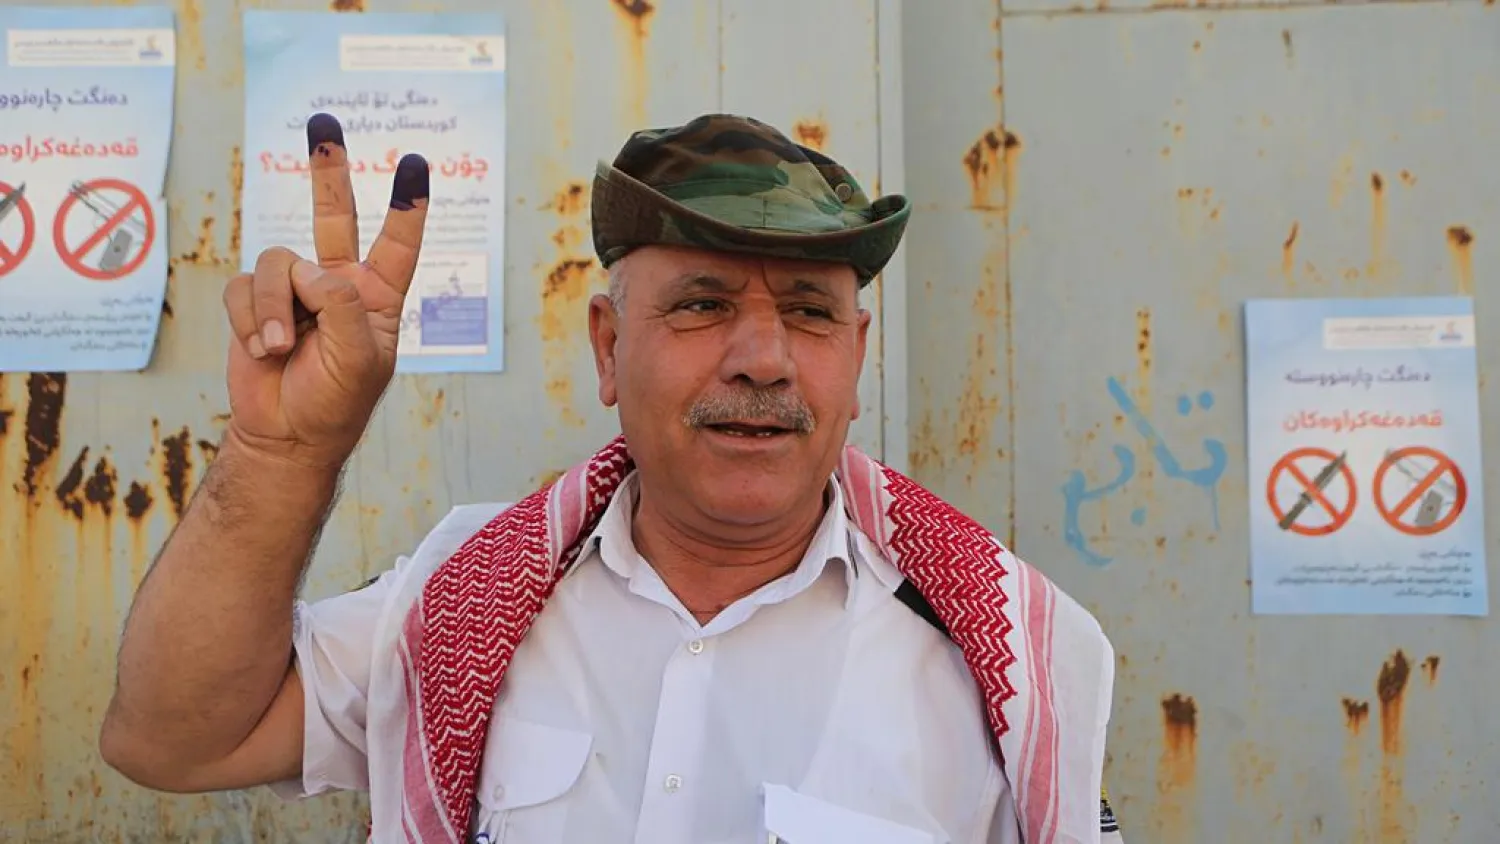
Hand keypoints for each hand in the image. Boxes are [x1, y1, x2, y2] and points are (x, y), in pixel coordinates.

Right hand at [223, 113, 428, 468]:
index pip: (398, 243)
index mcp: (377, 297)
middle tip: (324, 120)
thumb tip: (310, 270)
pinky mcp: (251, 302)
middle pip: (334, 214)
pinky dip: (249, 318)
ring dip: (274, 308)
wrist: (286, 435)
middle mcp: (337, 284)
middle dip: (328, 168)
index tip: (415, 162)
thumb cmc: (336, 402)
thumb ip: (343, 306)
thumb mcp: (361, 359)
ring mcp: (293, 291)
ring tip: (282, 346)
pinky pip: (243, 286)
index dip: (407, 205)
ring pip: (279, 262)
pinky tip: (263, 349)